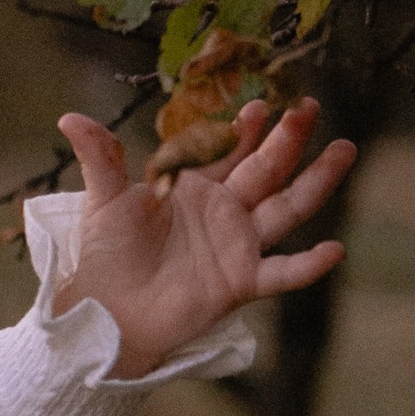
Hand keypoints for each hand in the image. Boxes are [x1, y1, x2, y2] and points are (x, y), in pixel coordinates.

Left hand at [53, 96, 355, 380]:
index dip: (245, 128)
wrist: (104, 311)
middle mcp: (225, 211)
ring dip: (316, 182)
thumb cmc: (106, 255)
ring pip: (286, 208)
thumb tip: (69, 118)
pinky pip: (281, 273)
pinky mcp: (240, 282)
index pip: (229, 149)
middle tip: (310, 107)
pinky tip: (334, 250)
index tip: (259, 104)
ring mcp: (237, 245)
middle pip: (265, 169)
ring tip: (344, 150)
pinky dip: (307, 265)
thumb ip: (99, 158)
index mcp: (195, 186)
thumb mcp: (103, 201)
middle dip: (288, 139)